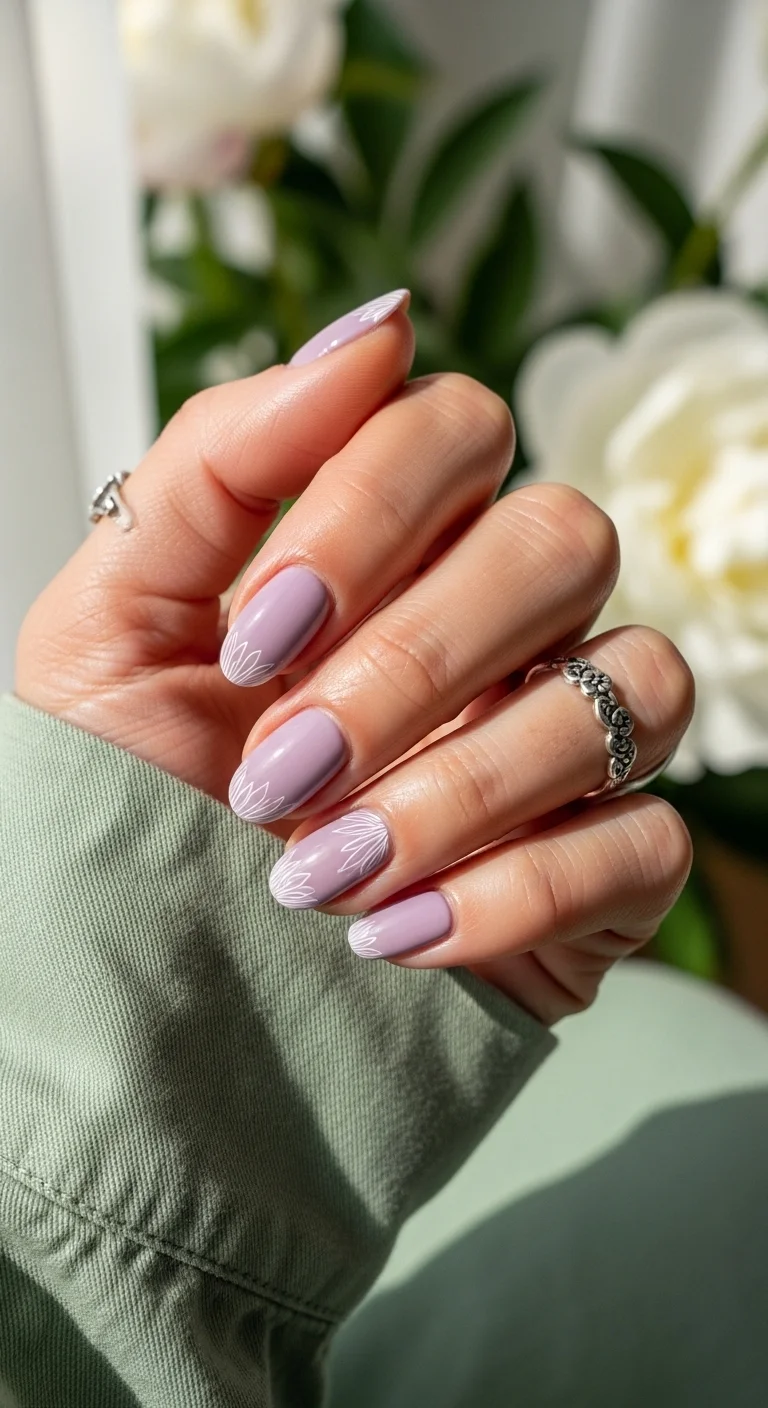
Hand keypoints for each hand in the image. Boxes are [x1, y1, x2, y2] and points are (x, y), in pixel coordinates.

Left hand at [17, 293, 693, 1023]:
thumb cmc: (134, 802)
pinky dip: (515, 895)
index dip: (369, 512)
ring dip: (461, 786)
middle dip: (415, 659)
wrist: (157, 988)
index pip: (456, 427)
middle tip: (282, 769)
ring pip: (631, 683)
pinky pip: (648, 840)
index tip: (255, 634)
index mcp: (387, 550)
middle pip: (562, 538)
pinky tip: (394, 940)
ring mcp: (569, 742)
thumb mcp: (111, 628)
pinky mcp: (611, 869)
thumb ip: (220, 465)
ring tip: (321, 875)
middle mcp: (499, 626)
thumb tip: (372, 327)